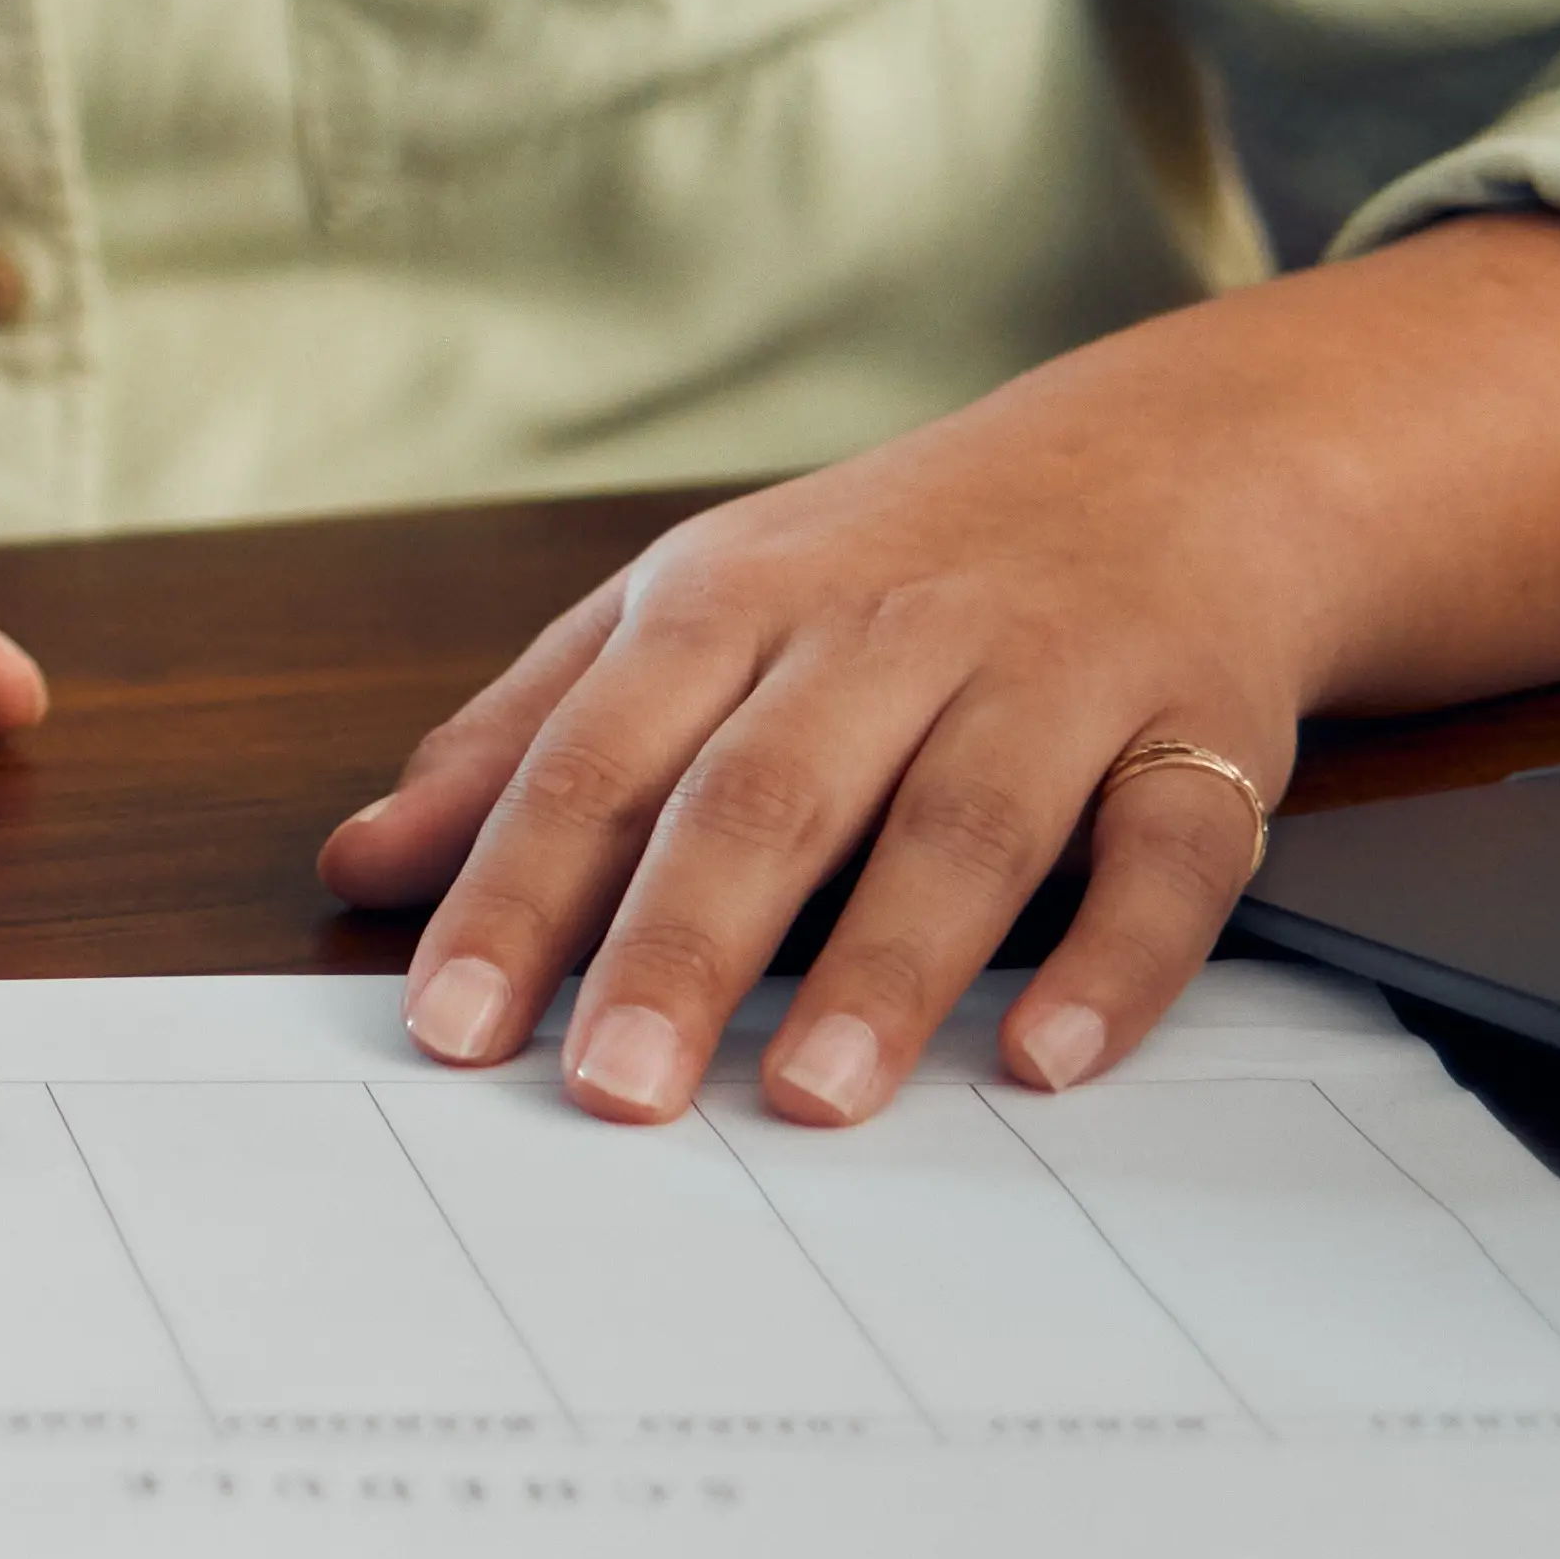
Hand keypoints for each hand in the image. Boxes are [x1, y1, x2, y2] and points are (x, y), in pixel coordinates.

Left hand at [320, 216, 1559, 1123]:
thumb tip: (361, 864)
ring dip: (884, 968)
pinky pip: (1166, 854)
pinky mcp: (1198, 736)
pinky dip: (1115, 960)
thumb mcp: (687, 611)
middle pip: (768, 796)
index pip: (600, 758)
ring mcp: (1047, 680)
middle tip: (610, 1089)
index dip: (516, 890)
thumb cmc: (890, 563)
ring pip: (960, 826)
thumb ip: (526, 738)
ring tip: (805, 1098)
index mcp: (732, 602)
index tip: (447, 1024)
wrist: (1171, 460)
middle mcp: (884, 634)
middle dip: (679, 944)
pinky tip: (1049, 1058)